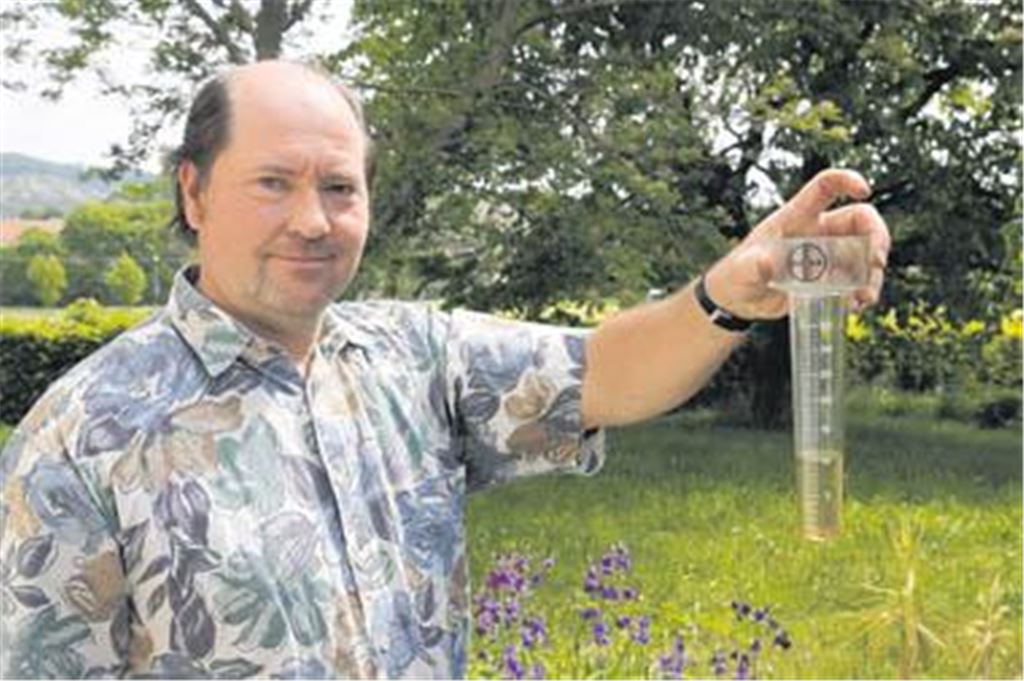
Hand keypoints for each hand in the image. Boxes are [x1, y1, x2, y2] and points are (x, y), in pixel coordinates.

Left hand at [704, 168, 890, 319]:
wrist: (738, 301)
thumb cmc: (737, 275)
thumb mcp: (743, 269)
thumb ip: (755, 265)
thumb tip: (767, 262)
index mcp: (797, 217)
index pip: (825, 187)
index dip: (846, 181)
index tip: (864, 190)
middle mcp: (819, 231)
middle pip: (860, 220)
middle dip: (877, 236)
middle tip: (877, 262)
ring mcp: (828, 255)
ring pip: (865, 253)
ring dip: (872, 274)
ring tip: (863, 298)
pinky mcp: (831, 278)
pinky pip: (858, 280)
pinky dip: (863, 292)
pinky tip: (854, 306)